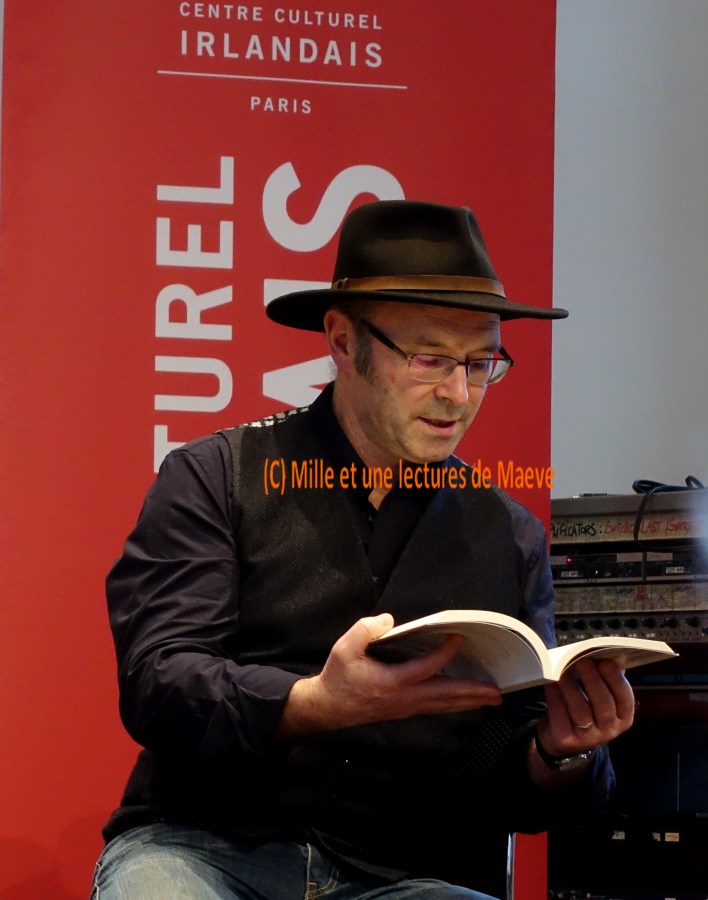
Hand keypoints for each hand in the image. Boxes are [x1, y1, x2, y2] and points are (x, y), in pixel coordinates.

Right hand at [277, 613, 501, 738]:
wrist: (328, 707)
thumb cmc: (338, 677)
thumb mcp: (344, 648)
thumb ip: (366, 630)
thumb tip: (390, 621)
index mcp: (391, 682)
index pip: (426, 668)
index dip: (445, 653)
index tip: (459, 638)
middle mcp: (404, 698)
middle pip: (445, 696)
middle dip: (472, 693)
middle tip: (497, 692)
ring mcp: (406, 707)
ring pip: (443, 705)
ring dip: (469, 701)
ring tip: (491, 698)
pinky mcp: (405, 710)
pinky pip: (436, 707)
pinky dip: (454, 704)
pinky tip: (464, 700)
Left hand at [536, 656, 635, 758]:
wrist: (563, 736)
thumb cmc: (585, 708)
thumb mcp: (599, 697)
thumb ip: (604, 678)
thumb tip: (604, 653)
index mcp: (623, 717)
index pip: (625, 699)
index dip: (616, 680)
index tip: (605, 661)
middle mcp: (609, 730)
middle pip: (603, 705)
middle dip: (593, 680)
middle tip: (582, 661)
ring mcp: (588, 737)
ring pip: (581, 710)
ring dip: (571, 687)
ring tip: (563, 670)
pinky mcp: (567, 739)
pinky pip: (561, 714)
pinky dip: (555, 696)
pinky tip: (551, 682)